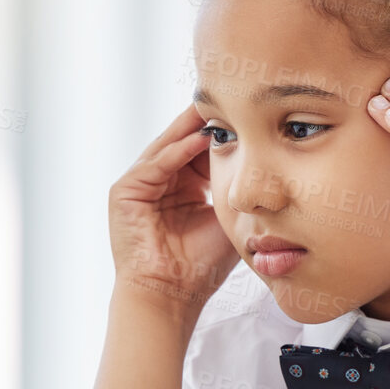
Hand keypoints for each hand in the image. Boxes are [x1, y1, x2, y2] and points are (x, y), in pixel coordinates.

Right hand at [108, 104, 240, 314]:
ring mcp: (140, 186)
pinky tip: (198, 138)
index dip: (224, 133)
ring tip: (216, 107)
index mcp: (183, 188)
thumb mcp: (225, 218)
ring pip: (168, 147)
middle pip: (183, 142)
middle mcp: (160, 183)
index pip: (201, 151)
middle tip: (232, 94)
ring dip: (191, 128)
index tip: (249, 112)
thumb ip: (236, 190)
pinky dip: (175, 151)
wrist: (173, 295)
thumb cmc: (201, 266)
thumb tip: (266, 165)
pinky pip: (154, 164)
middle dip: (206, 121)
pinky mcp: (123, 192)